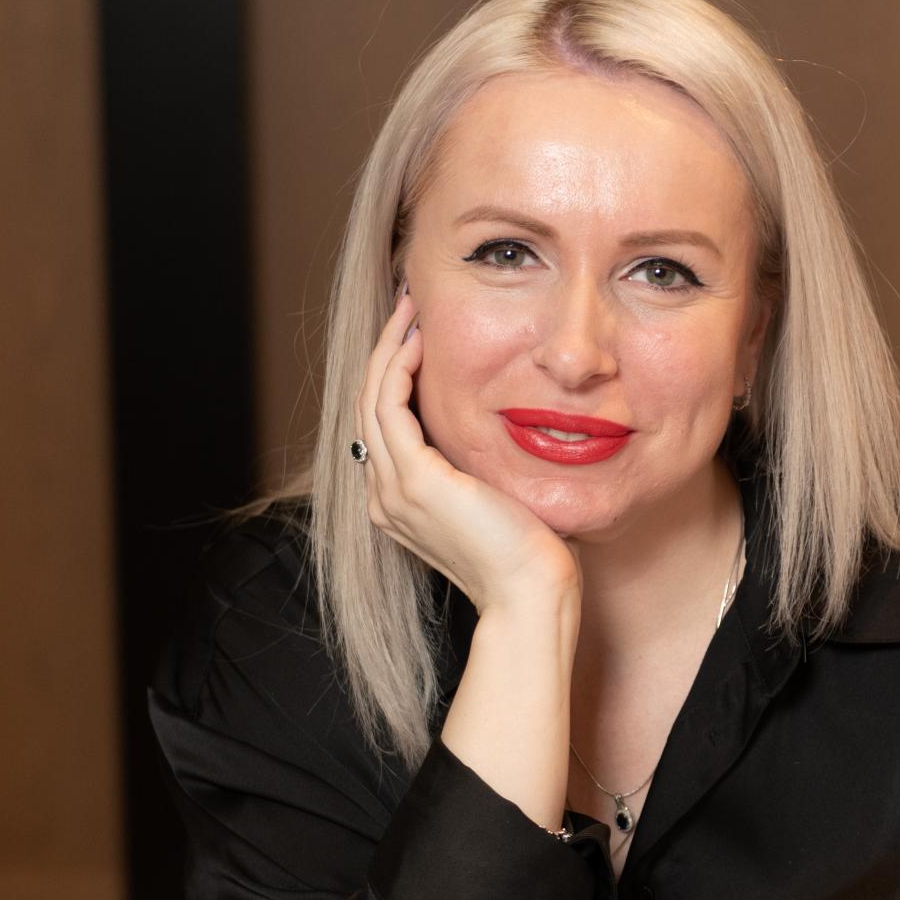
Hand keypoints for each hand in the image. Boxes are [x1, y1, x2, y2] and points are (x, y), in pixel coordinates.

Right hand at [356, 291, 576, 614]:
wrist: (530, 593)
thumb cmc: (529, 554)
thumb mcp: (496, 498)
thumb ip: (479, 468)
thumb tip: (498, 432)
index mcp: (401, 503)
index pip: (386, 425)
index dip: (395, 374)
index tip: (418, 335)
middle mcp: (385, 497)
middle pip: (369, 405)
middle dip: (386, 350)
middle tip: (407, 306)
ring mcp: (393, 490)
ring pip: (372, 399)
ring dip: (388, 348)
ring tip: (409, 309)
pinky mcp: (414, 481)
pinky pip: (390, 407)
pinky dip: (399, 368)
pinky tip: (419, 341)